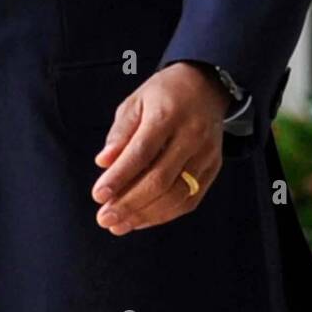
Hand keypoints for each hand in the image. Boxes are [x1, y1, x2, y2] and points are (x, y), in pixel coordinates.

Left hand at [89, 61, 228, 233]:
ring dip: (145, 215)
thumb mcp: (136, 101)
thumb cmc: (164, 94)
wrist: (206, 85)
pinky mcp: (213, 168)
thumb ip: (120, 133)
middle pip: (160, 179)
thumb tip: (104, 163)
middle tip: (104, 217)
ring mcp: (206, 154)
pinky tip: (141, 220)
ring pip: (176, 195)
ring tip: (118, 225)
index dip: (120, 176)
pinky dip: (164, 215)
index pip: (142, 151)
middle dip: (129, 203)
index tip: (98, 195)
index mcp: (167, 114)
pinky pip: (190, 200)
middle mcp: (191, 135)